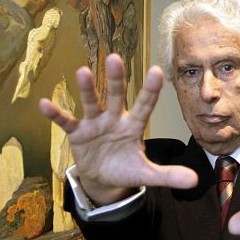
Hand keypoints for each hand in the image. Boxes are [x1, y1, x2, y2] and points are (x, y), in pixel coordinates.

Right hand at [38, 54, 197, 204]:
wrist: (102, 177)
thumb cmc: (125, 167)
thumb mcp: (146, 173)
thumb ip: (168, 175)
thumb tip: (195, 181)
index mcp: (134, 126)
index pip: (145, 106)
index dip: (150, 91)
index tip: (157, 71)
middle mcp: (115, 118)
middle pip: (116, 96)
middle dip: (116, 79)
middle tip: (116, 58)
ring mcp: (95, 123)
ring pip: (92, 103)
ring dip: (87, 89)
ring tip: (83, 72)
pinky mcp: (77, 132)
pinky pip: (66, 121)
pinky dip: (56, 114)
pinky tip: (44, 104)